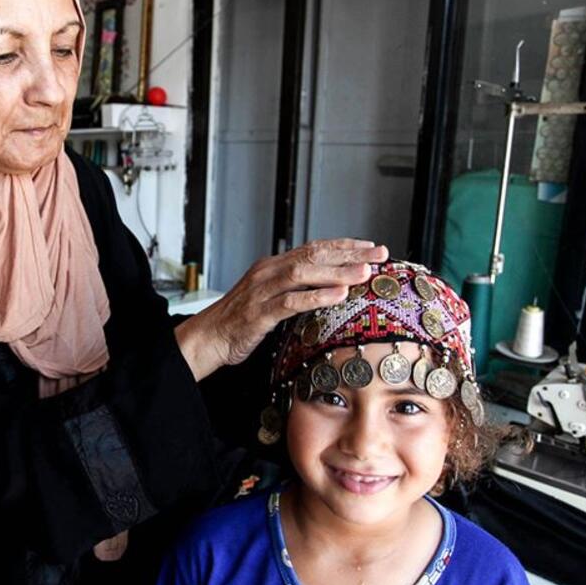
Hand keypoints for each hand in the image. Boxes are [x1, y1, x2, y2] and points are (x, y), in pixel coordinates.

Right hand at [175, 239, 388, 380]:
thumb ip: (294, 290)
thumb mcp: (270, 299)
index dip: (344, 246)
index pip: (313, 248)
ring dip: (337, 271)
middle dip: (349, 253)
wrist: (207, 338)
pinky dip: (316, 296)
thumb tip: (329, 288)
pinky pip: (290, 301)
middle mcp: (268, 272)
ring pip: (304, 273)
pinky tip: (338, 295)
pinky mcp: (258, 313)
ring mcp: (261, 291)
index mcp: (272, 266)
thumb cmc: (239, 323)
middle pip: (313, 255)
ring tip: (364, 272)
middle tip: (378, 254)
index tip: (370, 246)